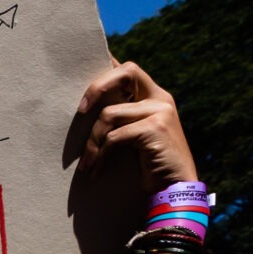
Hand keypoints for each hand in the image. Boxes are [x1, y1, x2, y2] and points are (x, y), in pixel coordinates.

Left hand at [76, 60, 197, 187]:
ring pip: (109, 114)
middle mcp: (160, 98)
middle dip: (96, 88)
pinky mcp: (155, 128)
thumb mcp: (132, 137)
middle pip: (124, 73)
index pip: (129, 70)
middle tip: (79, 112)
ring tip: (87, 164)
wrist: (173, 189)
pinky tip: (95, 171)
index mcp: (154, 96)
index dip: (108, 64)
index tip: (84, 64)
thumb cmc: (147, 165)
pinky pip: (115, 136)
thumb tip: (85, 110)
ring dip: (92, 142)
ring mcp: (160, 111)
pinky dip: (101, 155)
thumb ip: (120, 119)